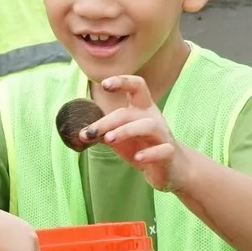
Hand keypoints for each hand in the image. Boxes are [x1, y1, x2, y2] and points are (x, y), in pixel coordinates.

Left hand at [90, 75, 191, 192]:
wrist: (171, 169)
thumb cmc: (142, 147)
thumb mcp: (120, 137)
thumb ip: (104, 132)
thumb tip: (81, 132)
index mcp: (142, 109)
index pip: (137, 86)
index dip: (122, 81)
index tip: (104, 84)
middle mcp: (153, 118)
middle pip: (129, 112)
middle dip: (107, 122)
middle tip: (88, 133)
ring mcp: (162, 135)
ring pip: (147, 126)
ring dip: (126, 131)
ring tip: (109, 140)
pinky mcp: (169, 154)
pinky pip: (162, 150)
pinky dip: (149, 154)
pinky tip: (137, 158)